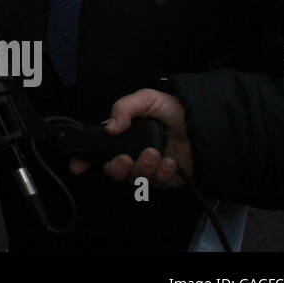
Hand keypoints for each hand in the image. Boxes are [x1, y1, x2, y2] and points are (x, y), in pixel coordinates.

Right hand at [68, 88, 190, 185]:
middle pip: (114, 170)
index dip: (84, 159)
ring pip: (135, 179)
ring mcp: (149, 167)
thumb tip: (110, 127)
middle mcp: (133, 152)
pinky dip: (162, 173)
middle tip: (126, 158)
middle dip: (117, 168)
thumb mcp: (147, 99)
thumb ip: (124, 108)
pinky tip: (169, 161)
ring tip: (155, 153)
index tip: (77, 166)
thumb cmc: (175, 109)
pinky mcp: (166, 178)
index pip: (99, 149)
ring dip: (143, 167)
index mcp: (123, 135)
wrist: (205, 123)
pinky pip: (157, 183)